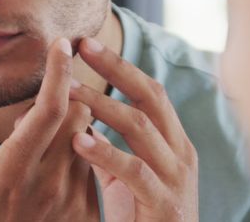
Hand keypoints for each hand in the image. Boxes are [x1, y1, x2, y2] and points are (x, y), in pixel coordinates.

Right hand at [0, 38, 100, 220]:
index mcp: (13, 173)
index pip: (49, 110)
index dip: (58, 73)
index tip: (61, 45)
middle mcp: (50, 184)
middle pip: (78, 115)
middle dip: (66, 98)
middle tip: (38, 108)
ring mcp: (72, 198)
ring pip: (88, 139)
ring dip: (72, 130)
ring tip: (40, 145)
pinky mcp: (87, 212)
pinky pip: (94, 168)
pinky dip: (80, 156)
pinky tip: (55, 167)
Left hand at [69, 37, 199, 221]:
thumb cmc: (144, 221)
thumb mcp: (127, 180)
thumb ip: (110, 151)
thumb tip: (76, 121)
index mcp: (175, 144)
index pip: (151, 93)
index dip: (121, 67)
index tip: (88, 45)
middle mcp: (181, 154)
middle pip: (151, 97)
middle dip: (116, 69)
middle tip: (81, 48)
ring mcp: (175, 179)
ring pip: (140, 127)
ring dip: (102, 105)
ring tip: (68, 91)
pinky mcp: (163, 204)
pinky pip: (134, 171)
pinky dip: (105, 153)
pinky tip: (79, 141)